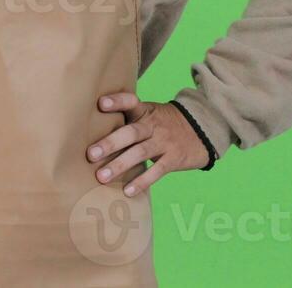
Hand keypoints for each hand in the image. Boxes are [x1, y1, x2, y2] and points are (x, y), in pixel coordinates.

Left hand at [86, 92, 209, 196]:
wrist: (201, 131)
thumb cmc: (163, 123)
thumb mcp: (150, 113)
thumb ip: (128, 119)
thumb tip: (91, 129)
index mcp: (145, 111)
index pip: (130, 102)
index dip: (117, 101)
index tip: (101, 104)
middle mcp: (153, 125)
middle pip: (131, 132)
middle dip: (110, 143)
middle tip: (90, 154)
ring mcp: (164, 142)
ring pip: (140, 153)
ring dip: (120, 165)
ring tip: (101, 176)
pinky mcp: (173, 159)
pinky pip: (156, 171)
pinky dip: (142, 181)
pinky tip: (127, 191)